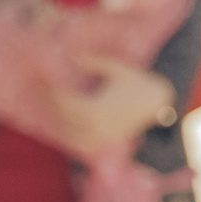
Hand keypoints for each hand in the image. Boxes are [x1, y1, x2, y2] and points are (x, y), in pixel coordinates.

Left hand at [40, 51, 175, 158]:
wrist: (158, 103)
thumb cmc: (137, 82)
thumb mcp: (115, 68)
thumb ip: (92, 62)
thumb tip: (72, 56)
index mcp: (96, 109)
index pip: (64, 102)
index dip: (52, 90)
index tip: (44, 79)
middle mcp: (96, 127)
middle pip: (63, 117)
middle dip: (50, 102)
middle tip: (41, 88)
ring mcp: (100, 137)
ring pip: (67, 134)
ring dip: (56, 120)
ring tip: (49, 104)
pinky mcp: (105, 142)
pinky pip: (79, 144)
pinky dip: (67, 137)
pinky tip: (62, 124)